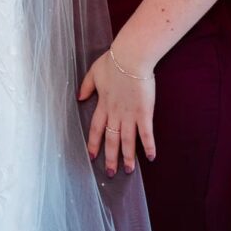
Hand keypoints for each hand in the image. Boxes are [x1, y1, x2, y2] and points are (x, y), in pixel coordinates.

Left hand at [78, 50, 155, 177]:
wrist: (131, 57)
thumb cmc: (114, 61)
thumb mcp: (94, 72)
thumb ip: (86, 86)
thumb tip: (79, 97)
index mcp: (103, 104)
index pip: (96, 128)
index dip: (94, 143)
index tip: (92, 156)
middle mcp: (115, 113)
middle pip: (112, 139)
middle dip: (110, 157)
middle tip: (110, 173)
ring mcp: (130, 114)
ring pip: (128, 141)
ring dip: (128, 157)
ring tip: (129, 171)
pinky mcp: (144, 112)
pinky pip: (146, 133)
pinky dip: (148, 146)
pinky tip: (151, 157)